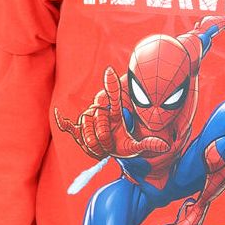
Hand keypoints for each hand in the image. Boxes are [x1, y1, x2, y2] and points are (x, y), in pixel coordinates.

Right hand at [55, 66, 170, 159]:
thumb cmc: (125, 145)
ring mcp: (89, 120)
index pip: (113, 95)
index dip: (111, 85)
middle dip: (103, 136)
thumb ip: (149, 144)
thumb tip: (166, 146)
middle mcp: (101, 111)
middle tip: (109, 148)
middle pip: (97, 119)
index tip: (110, 72)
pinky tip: (58, 115)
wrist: (113, 151)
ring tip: (100, 152)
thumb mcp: (137, 146)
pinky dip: (63, 121)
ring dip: (92, 142)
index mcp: (115, 111)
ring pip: (85, 127)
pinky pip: (69, 126)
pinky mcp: (80, 129)